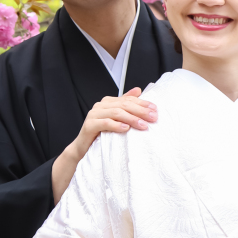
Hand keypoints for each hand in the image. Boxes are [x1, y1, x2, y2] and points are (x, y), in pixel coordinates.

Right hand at [52, 87, 156, 203]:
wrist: (83, 147)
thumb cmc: (101, 133)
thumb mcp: (116, 118)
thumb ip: (125, 104)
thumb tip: (139, 90)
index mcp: (108, 102)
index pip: (128, 99)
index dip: (142, 103)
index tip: (155, 109)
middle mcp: (100, 105)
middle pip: (123, 105)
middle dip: (140, 110)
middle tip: (153, 117)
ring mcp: (94, 114)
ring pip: (116, 112)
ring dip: (131, 118)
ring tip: (143, 125)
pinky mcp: (89, 125)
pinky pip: (105, 123)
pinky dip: (116, 125)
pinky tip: (126, 129)